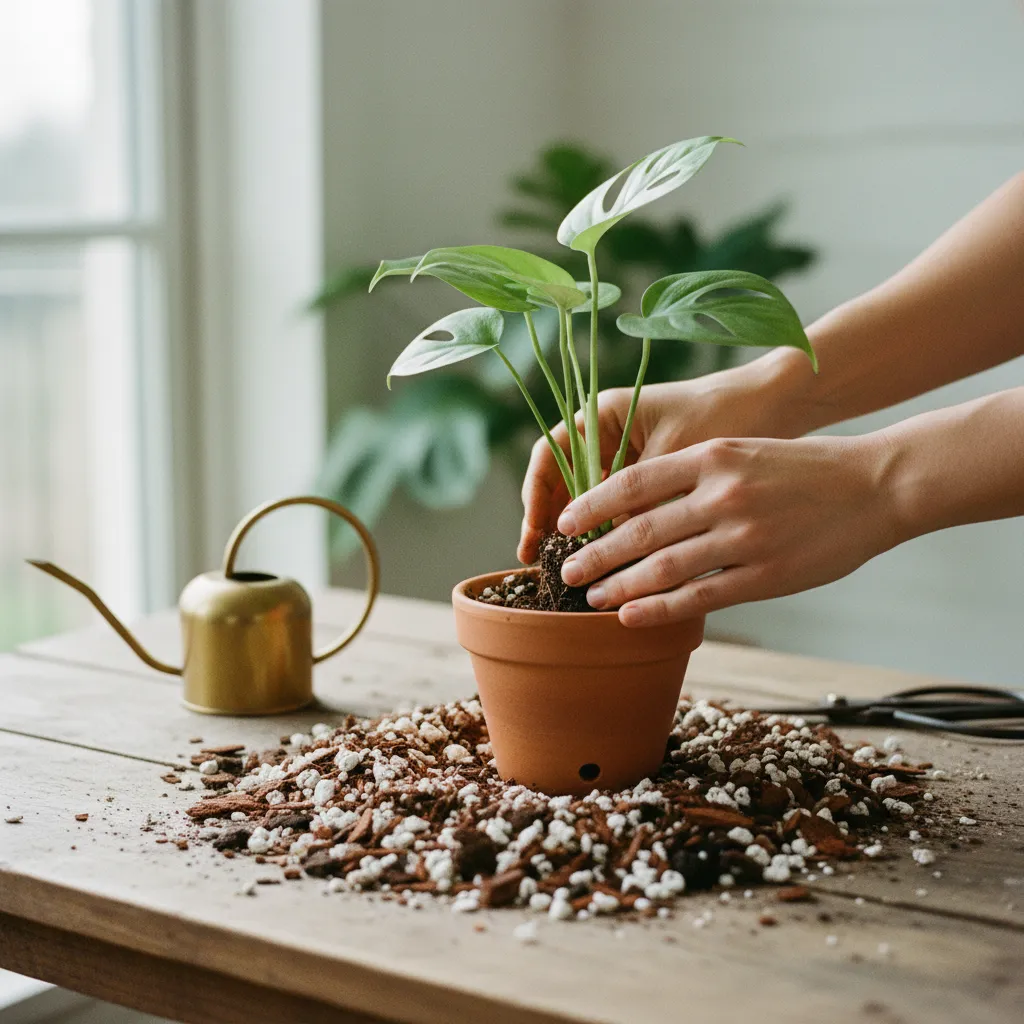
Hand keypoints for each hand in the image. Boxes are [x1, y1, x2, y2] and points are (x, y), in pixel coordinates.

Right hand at [518, 362, 801, 562]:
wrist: (775, 404)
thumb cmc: (724, 415)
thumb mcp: (675, 458)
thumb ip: (640, 499)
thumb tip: (608, 549)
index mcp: (604, 414)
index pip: (549, 455)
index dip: (536, 496)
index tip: (537, 533)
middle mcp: (608, 434)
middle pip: (562, 481)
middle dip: (549, 522)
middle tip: (539, 562)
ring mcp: (629, 456)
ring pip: (590, 500)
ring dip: (580, 532)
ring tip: (573, 570)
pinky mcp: (653, 478)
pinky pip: (621, 508)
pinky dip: (613, 533)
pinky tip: (611, 561)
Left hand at [555, 433, 901, 625]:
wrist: (873, 485)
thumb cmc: (802, 468)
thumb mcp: (743, 452)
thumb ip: (694, 475)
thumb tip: (637, 506)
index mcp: (712, 456)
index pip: (633, 481)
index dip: (592, 504)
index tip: (564, 522)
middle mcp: (723, 494)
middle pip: (640, 529)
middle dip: (595, 553)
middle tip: (565, 571)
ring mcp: (744, 536)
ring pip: (664, 567)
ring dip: (620, 585)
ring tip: (592, 598)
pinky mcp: (765, 574)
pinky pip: (700, 596)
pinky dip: (660, 608)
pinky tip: (631, 616)